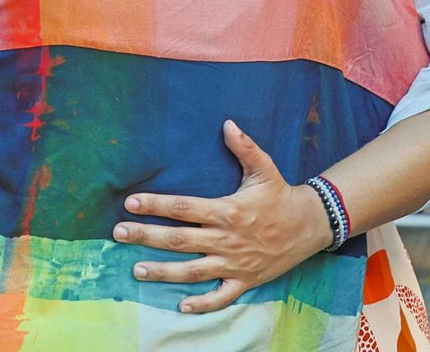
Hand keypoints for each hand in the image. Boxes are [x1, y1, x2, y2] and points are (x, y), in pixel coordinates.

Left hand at [111, 121, 333, 312]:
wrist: (311, 226)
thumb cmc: (281, 195)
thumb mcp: (264, 169)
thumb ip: (244, 147)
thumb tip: (227, 123)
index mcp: (227, 210)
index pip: (183, 208)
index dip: (155, 205)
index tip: (130, 203)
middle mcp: (227, 239)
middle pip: (179, 240)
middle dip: (146, 236)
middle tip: (118, 234)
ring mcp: (235, 263)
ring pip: (193, 271)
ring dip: (163, 272)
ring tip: (136, 270)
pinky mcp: (246, 280)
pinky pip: (221, 296)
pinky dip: (202, 304)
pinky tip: (181, 306)